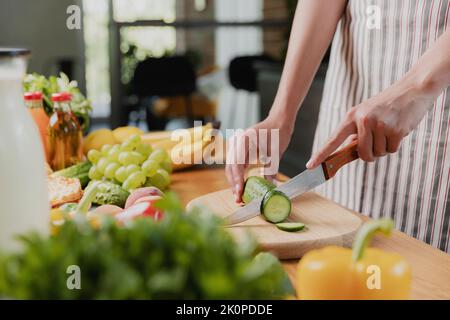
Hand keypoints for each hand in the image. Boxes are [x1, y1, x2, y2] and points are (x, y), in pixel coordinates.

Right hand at [225, 116, 292, 202]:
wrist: (279, 121)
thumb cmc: (278, 133)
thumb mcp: (275, 153)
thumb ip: (270, 170)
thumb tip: (269, 188)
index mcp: (243, 141)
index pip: (236, 164)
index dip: (237, 180)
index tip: (240, 192)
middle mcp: (236, 143)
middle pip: (230, 168)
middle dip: (233, 185)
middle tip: (239, 200)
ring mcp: (237, 147)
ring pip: (231, 168)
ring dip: (234, 182)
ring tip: (239, 197)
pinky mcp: (240, 151)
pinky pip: (236, 166)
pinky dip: (238, 177)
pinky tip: (241, 187)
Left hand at [307, 83, 431, 167]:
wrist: (413, 89)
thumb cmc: (387, 105)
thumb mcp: (366, 114)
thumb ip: (356, 132)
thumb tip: (348, 153)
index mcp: (352, 117)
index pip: (333, 139)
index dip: (321, 154)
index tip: (310, 166)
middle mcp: (363, 120)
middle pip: (362, 154)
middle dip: (371, 153)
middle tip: (378, 139)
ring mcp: (379, 125)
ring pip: (378, 154)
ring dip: (385, 147)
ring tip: (389, 128)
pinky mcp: (395, 130)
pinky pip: (392, 150)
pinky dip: (396, 144)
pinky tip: (399, 129)